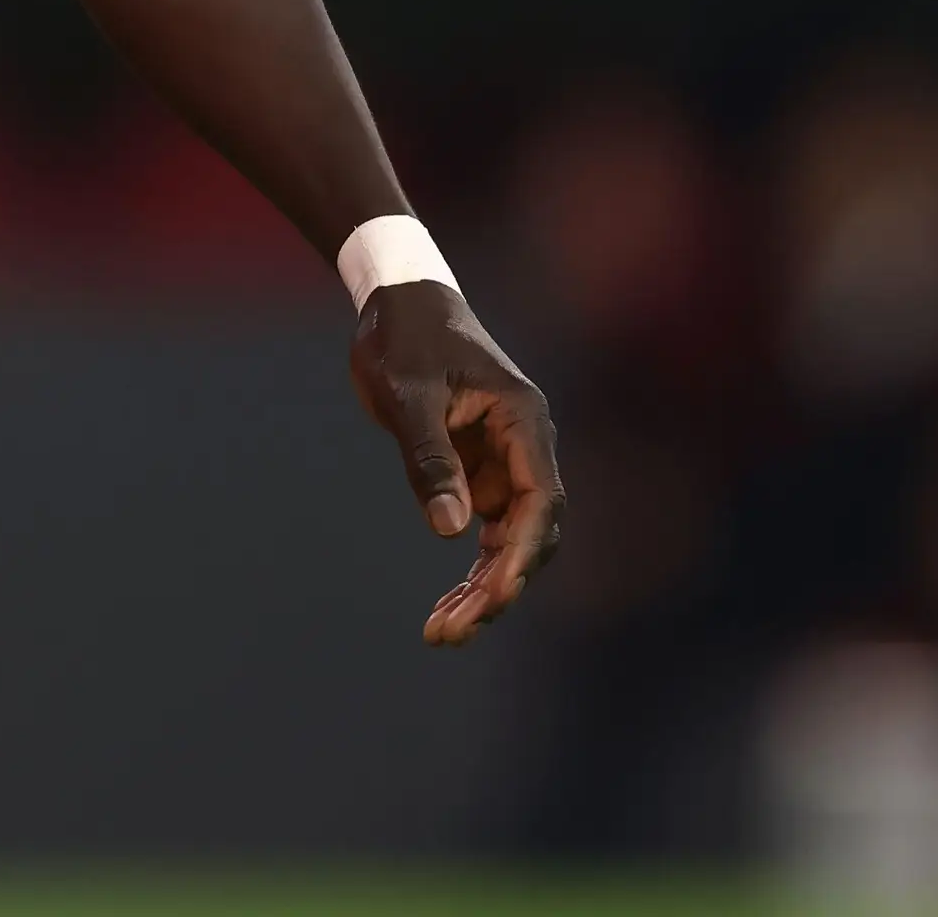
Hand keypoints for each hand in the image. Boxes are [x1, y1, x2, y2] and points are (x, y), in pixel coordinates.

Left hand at [348, 280, 563, 647]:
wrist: (397, 305)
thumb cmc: (403, 338)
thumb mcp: (407, 393)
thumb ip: (429, 457)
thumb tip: (451, 530)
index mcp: (522, 420)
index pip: (541, 500)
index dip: (523, 553)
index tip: (495, 595)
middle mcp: (525, 448)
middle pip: (530, 533)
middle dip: (498, 587)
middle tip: (451, 631)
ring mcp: (505, 465)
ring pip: (510, 543)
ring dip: (483, 590)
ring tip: (441, 634)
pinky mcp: (480, 475)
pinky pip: (486, 536)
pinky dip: (470, 573)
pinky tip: (445, 610)